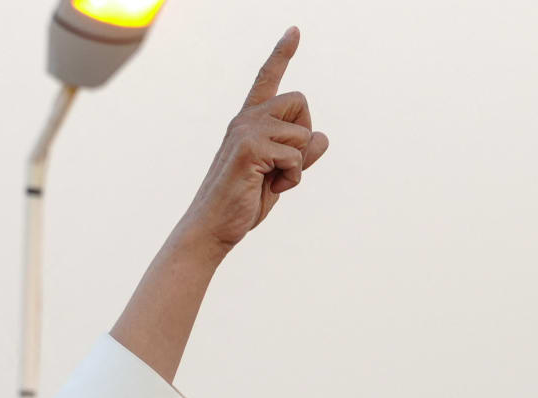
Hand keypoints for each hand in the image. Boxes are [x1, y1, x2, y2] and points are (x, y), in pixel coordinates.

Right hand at [172, 28, 329, 256]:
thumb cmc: (244, 201)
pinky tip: (271, 188)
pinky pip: (296, 157)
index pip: (268, 79)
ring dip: (298, 165)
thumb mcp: (279, 175)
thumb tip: (323, 137)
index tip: (295, 30)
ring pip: (303, 134)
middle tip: (285, 163)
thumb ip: (300, 155)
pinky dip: (292, 178)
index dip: (282, 54)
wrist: (214, 226)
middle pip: (301, 102)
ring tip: (272, 181)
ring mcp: (246, 130)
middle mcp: (246, 118)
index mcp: (250, 121)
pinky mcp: (249, 148)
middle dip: (305, 134)